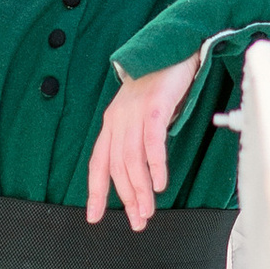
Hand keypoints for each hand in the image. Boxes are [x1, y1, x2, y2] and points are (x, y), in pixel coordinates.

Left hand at [87, 58, 197, 232]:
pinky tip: (159, 184)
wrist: (175, 46)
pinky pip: (152, 141)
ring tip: (147, 211)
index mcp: (112, 122)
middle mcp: (118, 118)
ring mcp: (135, 111)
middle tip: (137, 222)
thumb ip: (138, 138)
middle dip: (126, 199)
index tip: (94, 217)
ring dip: (140, 190)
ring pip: (132, 159)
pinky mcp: (155, 106)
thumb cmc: (162, 83)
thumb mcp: (143, 113)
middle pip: (117, 167)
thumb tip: (143, 171)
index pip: (98, 163)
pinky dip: (155, 165)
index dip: (95, 192)